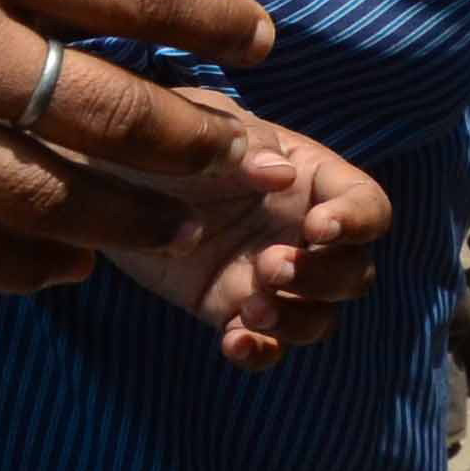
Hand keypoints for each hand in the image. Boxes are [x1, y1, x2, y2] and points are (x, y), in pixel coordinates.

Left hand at [93, 91, 392, 370]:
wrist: (101, 169)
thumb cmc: (164, 132)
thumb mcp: (201, 118)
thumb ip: (242, 144)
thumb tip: (281, 175)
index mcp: (310, 178)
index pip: (368, 207)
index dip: (356, 222)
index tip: (317, 228)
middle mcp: (300, 232)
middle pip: (355, 273)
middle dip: (323, 277)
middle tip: (270, 266)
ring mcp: (268, 275)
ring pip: (319, 317)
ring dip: (296, 320)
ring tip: (251, 307)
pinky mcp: (229, 308)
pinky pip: (265, 345)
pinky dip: (259, 352)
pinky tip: (233, 342)